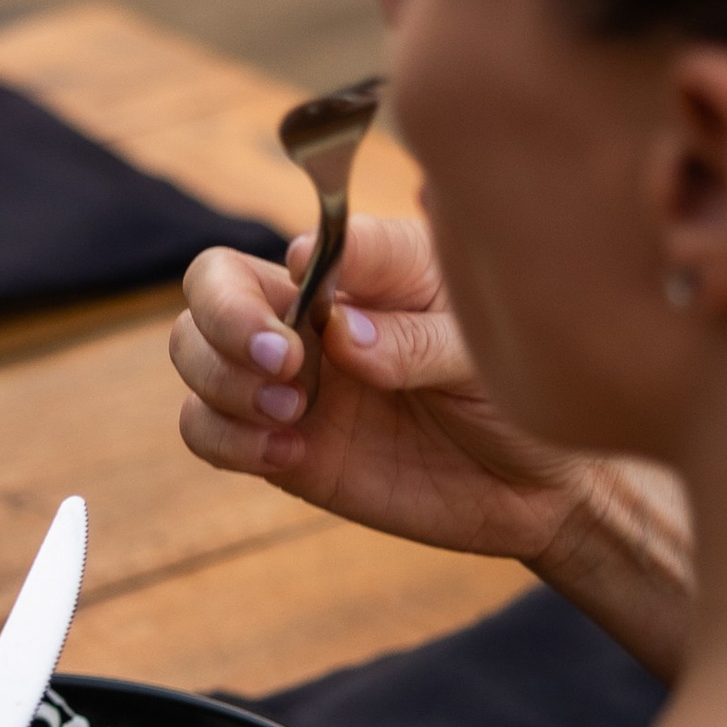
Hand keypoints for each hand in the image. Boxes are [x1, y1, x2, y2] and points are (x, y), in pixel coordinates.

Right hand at [172, 208, 592, 564]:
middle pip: (211, 283)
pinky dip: (226, 439)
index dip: (297, 265)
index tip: (322, 305)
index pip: (306, 241)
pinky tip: (288, 454)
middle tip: (285, 363)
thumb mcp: (487, 358)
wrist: (533, 486)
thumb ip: (417, 339)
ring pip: (193, 352)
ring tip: (290, 414)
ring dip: (220, 381)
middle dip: (224, 319)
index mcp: (368, 271)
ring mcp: (287, 379)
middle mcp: (311, 314)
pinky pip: (206, 429)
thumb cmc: (517, 395)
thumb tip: (339, 334)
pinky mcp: (277, 442)